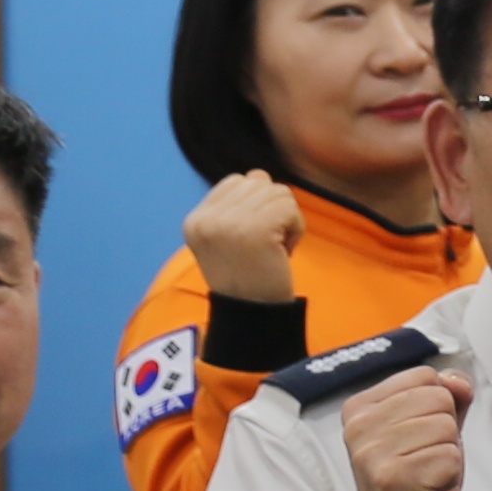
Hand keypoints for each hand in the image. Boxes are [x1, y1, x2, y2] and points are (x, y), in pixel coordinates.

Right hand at [184, 168, 306, 306]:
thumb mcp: (230, 240)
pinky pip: (289, 207)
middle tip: (267, 246)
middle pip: (259, 182)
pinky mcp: (253, 229)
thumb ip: (239, 206)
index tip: (253, 239)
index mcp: (195, 220)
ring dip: (287, 220)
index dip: (257, 205)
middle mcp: (205, 219)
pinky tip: (283, 252)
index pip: (236, 181)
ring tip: (274, 250)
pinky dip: (296, 229)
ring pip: (278, 192)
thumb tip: (259, 174)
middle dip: (273, 210)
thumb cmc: (250, 280)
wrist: (254, 316)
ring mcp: (227, 223)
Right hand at [333, 369, 474, 490]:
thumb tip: (458, 381)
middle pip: (439, 399)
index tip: (419, 440)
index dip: (440, 407)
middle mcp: (359, 428)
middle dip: (446, 433)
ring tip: (425, 478)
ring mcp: (372, 455)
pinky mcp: (393, 481)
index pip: (425, 376)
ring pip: (447, 428)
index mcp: (360, 408)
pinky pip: (451, 457)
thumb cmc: (417, 483)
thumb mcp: (433, 430)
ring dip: (448, 457)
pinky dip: (449, 477)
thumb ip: (448, 397)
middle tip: (424, 463)